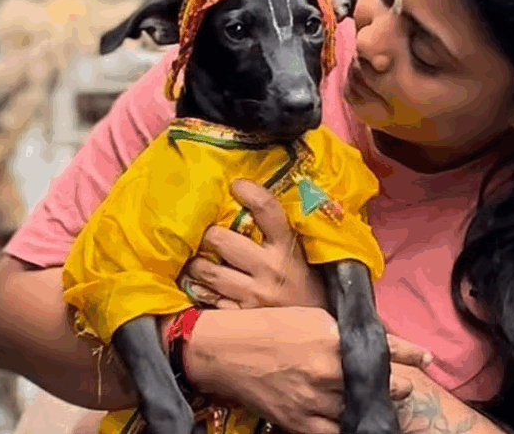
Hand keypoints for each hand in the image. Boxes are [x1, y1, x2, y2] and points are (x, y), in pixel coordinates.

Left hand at [182, 180, 327, 308]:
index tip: (237, 185)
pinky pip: (208, 298)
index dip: (249, 192)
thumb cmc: (305, 283)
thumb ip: (278, 232)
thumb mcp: (300, 253)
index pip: (267, 210)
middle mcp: (270, 269)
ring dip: (196, 263)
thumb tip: (251, 200)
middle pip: (222, 240)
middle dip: (209, 234)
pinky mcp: (241, 316)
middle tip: (208, 234)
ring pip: (207, 271)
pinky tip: (201, 284)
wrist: (318, 329)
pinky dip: (200, 289)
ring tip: (197, 259)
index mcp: (287, 248)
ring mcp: (253, 295)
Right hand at [186, 308, 432, 433]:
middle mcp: (326, 371)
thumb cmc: (266, 327)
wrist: (225, 352)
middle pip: (377, 383)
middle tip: (404, 385)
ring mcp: (313, 400)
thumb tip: (366, 341)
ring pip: (359, 409)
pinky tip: (356, 421)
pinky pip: (334, 432)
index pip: (382, 347)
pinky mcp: (298, 421)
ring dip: (374, 406)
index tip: (426, 357)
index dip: (409, 353)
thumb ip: (339, 332)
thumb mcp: (310, 317)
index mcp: (330, 339)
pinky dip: (349, 427)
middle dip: (396, 384)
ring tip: (383, 403)